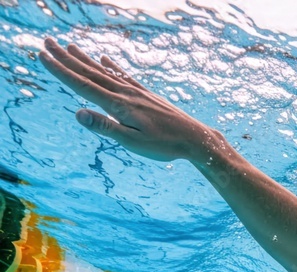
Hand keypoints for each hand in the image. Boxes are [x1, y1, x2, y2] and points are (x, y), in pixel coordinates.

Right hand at [38, 38, 221, 162]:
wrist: (195, 139)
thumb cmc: (165, 146)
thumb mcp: (133, 143)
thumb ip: (105, 127)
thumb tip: (78, 113)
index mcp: (119, 105)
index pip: (83, 85)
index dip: (61, 71)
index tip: (43, 56)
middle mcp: (126, 94)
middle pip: (90, 73)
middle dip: (66, 58)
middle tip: (47, 42)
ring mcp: (137, 92)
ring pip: (105, 72)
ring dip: (84, 59)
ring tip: (69, 46)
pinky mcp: (146, 95)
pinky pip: (124, 76)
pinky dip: (111, 67)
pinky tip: (104, 59)